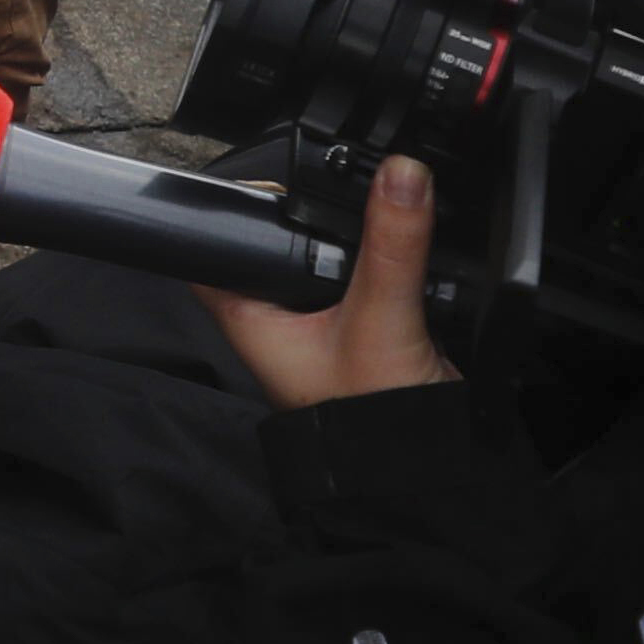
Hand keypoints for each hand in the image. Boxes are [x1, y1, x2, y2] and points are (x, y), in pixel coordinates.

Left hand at [200, 152, 460, 409]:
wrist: (429, 468)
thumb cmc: (375, 423)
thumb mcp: (382, 319)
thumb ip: (391, 246)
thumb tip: (400, 175)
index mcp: (253, 315)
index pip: (214, 245)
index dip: (233, 208)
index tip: (274, 178)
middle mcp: (279, 318)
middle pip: (280, 240)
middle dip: (313, 214)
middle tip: (350, 188)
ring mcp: (322, 323)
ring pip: (329, 257)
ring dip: (357, 239)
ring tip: (383, 220)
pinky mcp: (366, 327)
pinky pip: (370, 275)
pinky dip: (387, 259)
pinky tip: (405, 248)